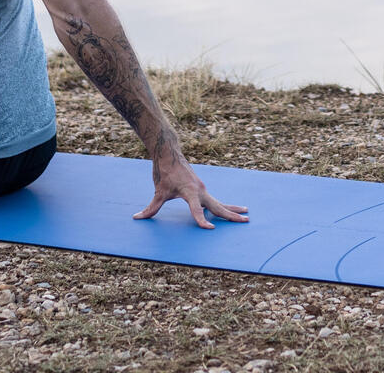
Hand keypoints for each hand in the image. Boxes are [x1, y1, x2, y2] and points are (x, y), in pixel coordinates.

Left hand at [134, 156, 248, 228]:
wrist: (169, 154)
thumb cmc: (164, 172)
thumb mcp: (158, 191)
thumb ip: (151, 207)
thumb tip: (137, 217)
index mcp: (189, 191)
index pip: (196, 209)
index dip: (201, 220)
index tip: (209, 229)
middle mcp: (199, 190)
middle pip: (217, 205)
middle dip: (231, 214)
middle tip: (245, 220)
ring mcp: (202, 189)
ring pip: (219, 202)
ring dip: (232, 208)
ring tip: (247, 214)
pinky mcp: (201, 188)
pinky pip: (214, 199)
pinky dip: (224, 205)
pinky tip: (231, 210)